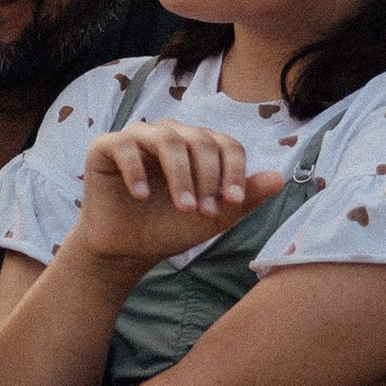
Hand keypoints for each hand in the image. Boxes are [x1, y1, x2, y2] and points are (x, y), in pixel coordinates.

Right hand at [72, 122, 282, 274]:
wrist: (125, 251)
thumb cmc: (169, 229)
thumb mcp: (213, 217)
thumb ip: (244, 198)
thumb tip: (280, 178)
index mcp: (197, 146)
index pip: (225, 144)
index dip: (233, 171)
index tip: (232, 202)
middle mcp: (170, 135)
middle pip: (199, 140)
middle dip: (207, 178)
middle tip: (203, 212)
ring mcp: (137, 138)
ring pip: (166, 139)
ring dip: (180, 175)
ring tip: (182, 208)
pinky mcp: (105, 147)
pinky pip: (124, 146)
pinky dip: (136, 171)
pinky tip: (142, 197)